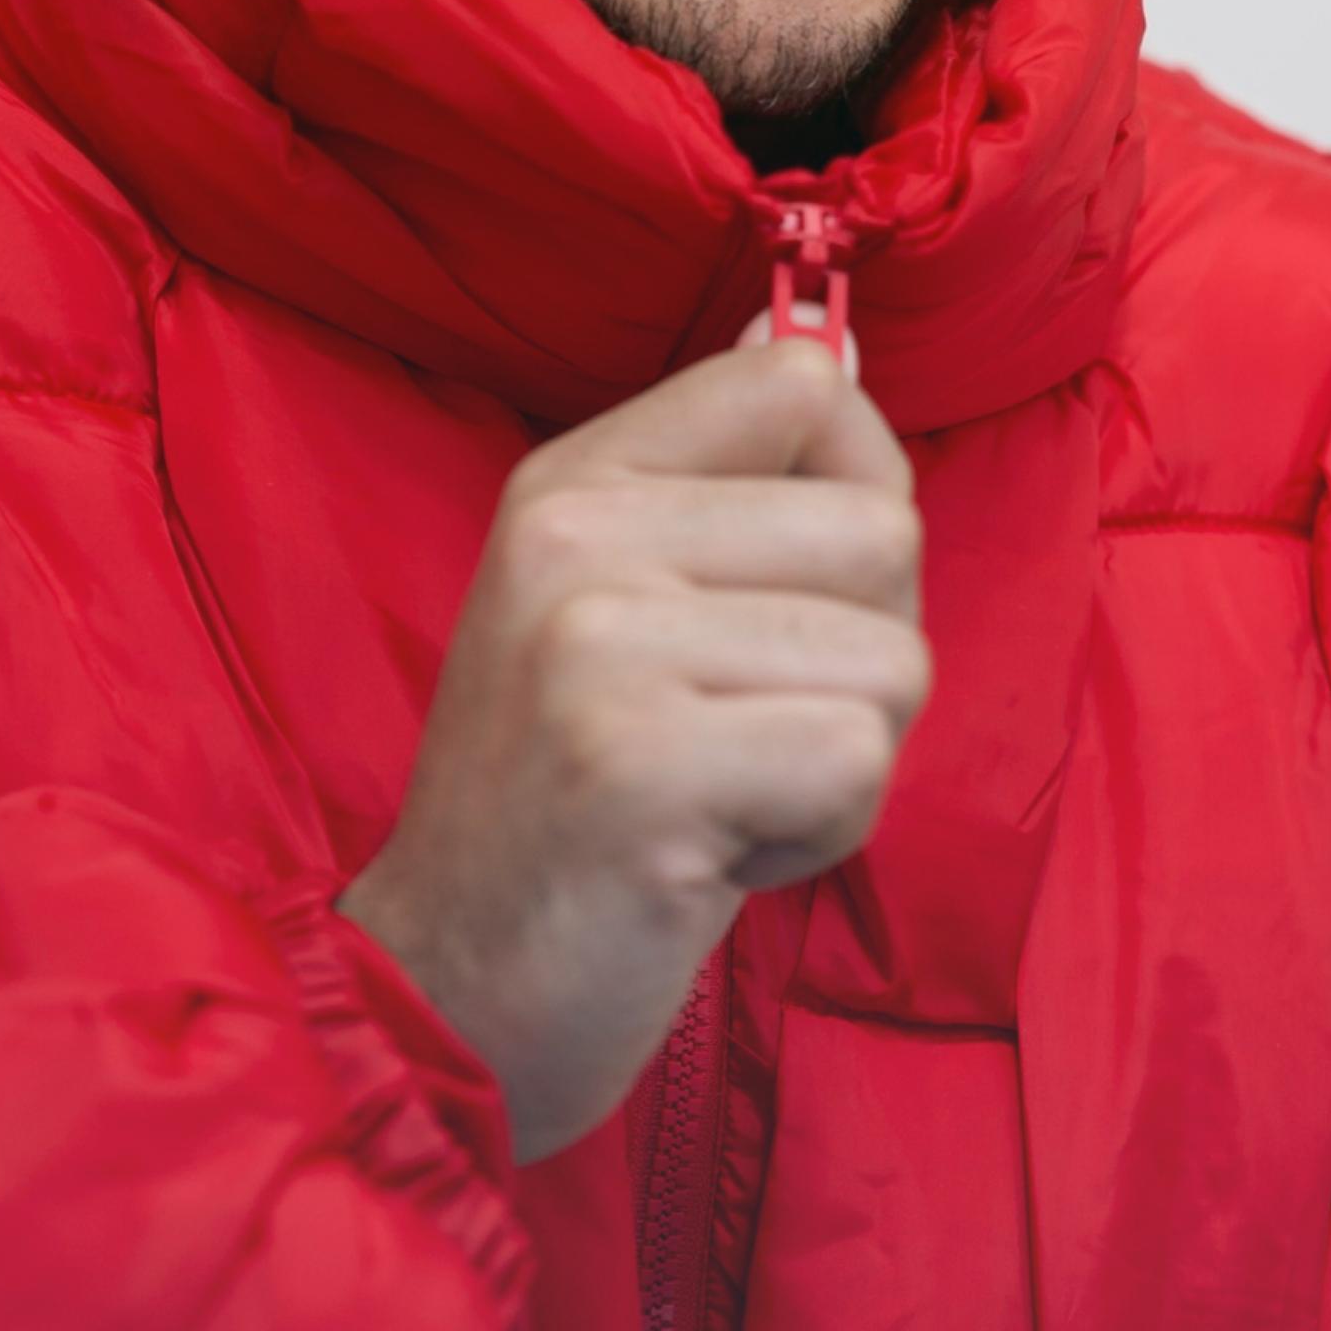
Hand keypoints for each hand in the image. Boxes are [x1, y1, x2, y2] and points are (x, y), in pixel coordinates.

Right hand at [337, 336, 928, 1163]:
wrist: (439, 993)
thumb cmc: (562, 804)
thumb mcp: (610, 606)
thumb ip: (724, 477)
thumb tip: (831, 338)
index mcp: (571, 479)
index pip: (799, 384)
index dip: (859, 488)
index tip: (795, 593)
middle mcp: (576, 535)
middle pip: (881, 530)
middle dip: (858, 659)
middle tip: (737, 736)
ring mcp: (599, 645)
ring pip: (891, 658)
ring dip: (838, 760)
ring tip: (719, 796)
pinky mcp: (641, 764)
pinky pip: (857, 761)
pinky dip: (821, 834)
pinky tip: (715, 857)